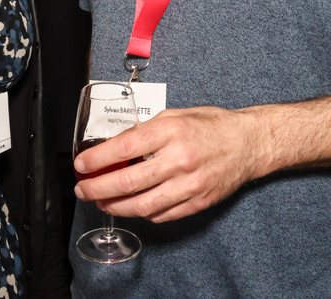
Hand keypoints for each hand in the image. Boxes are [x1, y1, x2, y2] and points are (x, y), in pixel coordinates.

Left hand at [73, 106, 267, 223]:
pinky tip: (131, 207)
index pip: (123, 149)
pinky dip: (142, 214)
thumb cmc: (211, 126)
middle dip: (98, 188)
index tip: (82, 165)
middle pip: (128, 181)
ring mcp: (189, 184)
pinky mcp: (198, 202)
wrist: (248, 143)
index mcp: (170, 131)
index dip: (97, 160)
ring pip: (142, 205)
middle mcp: (179, 159)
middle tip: (83, 190)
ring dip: (115, 207)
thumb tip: (116, 148)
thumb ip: (146, 131)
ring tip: (102, 203)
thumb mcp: (175, 116)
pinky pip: (162, 215)